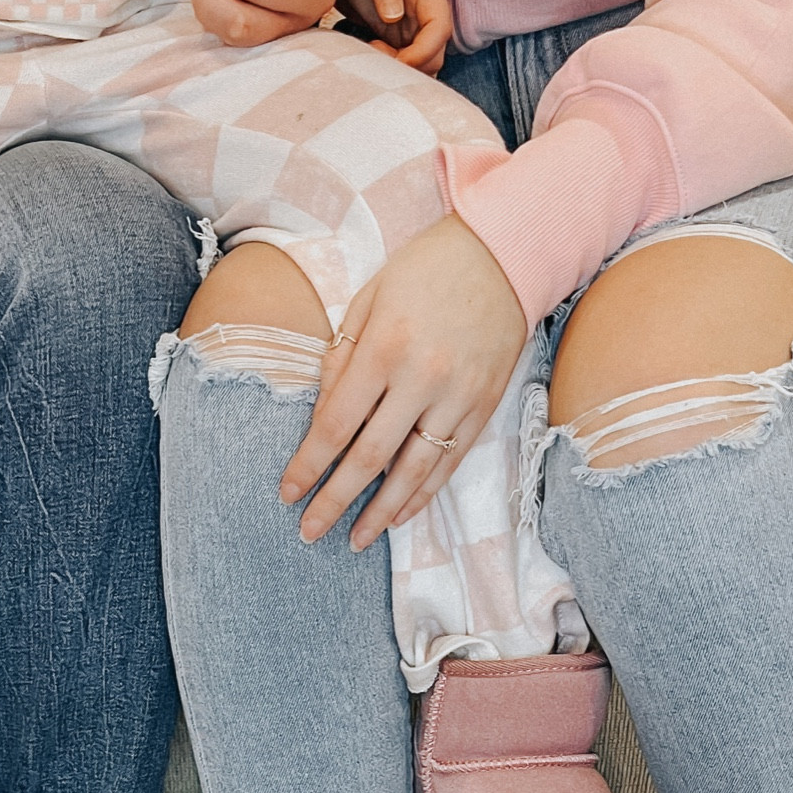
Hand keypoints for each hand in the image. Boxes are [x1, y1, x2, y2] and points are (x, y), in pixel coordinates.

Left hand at [281, 216, 526, 550]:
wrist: (505, 251)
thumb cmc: (425, 269)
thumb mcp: (368, 298)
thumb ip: (341, 357)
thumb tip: (321, 415)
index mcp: (383, 348)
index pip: (335, 425)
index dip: (308, 465)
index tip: (288, 493)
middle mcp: (421, 379)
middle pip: (369, 458)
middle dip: (335, 500)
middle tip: (309, 531)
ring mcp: (458, 396)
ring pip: (414, 471)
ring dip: (381, 512)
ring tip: (355, 540)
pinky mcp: (484, 405)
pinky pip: (449, 461)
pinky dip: (423, 494)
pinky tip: (399, 515)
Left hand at [339, 0, 450, 73]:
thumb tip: (393, 17)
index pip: (440, 27)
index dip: (424, 51)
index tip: (398, 61)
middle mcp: (420, 6)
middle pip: (433, 52)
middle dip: (411, 67)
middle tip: (375, 58)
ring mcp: (404, 19)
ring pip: (416, 59)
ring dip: (397, 69)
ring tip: (366, 54)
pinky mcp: (385, 26)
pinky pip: (395, 54)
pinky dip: (383, 64)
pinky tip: (361, 53)